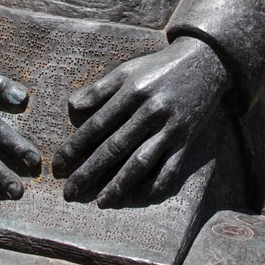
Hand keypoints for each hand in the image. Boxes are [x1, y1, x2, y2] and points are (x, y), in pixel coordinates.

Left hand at [53, 37, 227, 207]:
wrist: (205, 62)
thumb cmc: (158, 68)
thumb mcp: (127, 71)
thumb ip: (99, 89)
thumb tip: (71, 107)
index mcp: (132, 93)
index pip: (97, 125)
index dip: (75, 147)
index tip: (58, 165)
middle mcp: (150, 111)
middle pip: (114, 147)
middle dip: (89, 172)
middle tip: (70, 192)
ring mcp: (170, 128)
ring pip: (141, 162)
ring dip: (119, 185)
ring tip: (100, 202)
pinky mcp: (186, 141)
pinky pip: (170, 170)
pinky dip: (155, 187)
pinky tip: (137, 199)